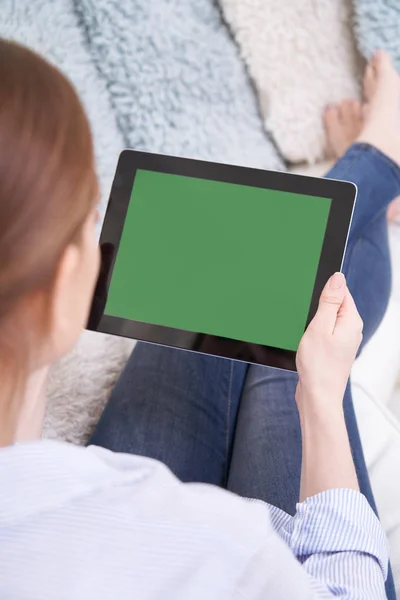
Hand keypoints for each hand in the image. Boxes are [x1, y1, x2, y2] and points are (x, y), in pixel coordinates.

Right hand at [296, 272, 362, 409]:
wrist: (318, 396)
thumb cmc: (318, 366)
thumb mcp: (319, 327)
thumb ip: (330, 301)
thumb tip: (338, 278)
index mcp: (351, 320)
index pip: (342, 291)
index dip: (324, 291)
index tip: (311, 301)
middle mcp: (351, 329)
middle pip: (334, 304)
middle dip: (317, 307)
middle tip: (306, 321)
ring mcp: (344, 340)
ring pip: (327, 319)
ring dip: (314, 321)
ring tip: (306, 335)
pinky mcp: (334, 349)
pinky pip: (324, 331)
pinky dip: (314, 332)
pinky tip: (306, 342)